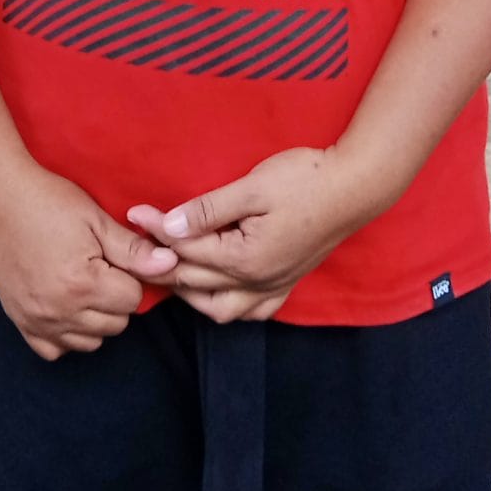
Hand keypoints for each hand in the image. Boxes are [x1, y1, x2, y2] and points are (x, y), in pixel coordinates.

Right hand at [0, 161, 177, 359]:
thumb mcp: (96, 220)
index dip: (131, 276)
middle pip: (115, 324)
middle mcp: (59, 311)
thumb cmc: (49, 202)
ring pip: (90, 341)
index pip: (132, 300)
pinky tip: (65, 306)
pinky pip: (55, 350)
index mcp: (82, 284)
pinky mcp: (20, 322)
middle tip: (99, 267)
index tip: (115, 257)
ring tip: (83, 284)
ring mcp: (37, 320)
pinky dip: (66, 334)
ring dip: (95, 318)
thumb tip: (170, 264)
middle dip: (116, 297)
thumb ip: (133, 250)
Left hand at [126, 146, 379, 323]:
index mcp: (245, 259)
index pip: (187, 250)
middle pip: (196, 281)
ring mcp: (275, 286)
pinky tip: (218, 290)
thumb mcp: (253, 187)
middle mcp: (258, 282)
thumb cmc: (306, 179)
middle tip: (140, 242)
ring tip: (171, 268)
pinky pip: (253, 311)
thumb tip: (168, 227)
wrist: (356, 186)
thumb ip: (208, 210)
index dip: (156, 230)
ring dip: (192, 293)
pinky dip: (229, 305)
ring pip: (220, 308)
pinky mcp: (288, 281)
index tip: (134, 213)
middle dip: (163, 261)